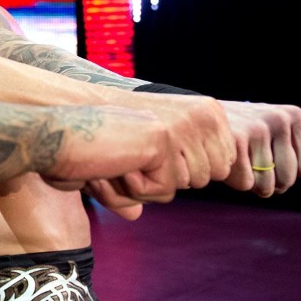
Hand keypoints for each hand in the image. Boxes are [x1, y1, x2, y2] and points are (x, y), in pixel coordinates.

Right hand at [39, 104, 180, 202]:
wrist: (46, 140)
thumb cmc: (59, 157)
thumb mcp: (94, 178)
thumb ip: (118, 192)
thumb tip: (137, 215)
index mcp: (137, 130)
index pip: (150, 177)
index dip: (121, 189)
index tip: (93, 172)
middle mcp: (151, 126)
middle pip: (160, 185)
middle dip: (125, 193)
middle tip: (96, 173)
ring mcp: (158, 132)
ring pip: (164, 191)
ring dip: (126, 194)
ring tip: (101, 170)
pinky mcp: (159, 141)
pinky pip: (164, 190)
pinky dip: (133, 190)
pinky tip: (111, 167)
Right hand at [117, 92, 235, 187]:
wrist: (76, 120)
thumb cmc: (114, 137)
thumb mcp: (159, 147)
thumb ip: (177, 170)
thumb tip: (189, 188)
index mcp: (210, 112)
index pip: (224, 166)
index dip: (187, 170)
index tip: (159, 153)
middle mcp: (204, 114)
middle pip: (211, 176)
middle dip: (175, 177)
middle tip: (143, 158)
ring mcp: (186, 124)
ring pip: (190, 183)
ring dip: (157, 182)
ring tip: (132, 159)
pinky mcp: (165, 139)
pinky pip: (166, 189)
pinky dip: (140, 187)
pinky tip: (122, 164)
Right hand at [217, 100, 300, 196]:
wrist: (197, 113)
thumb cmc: (239, 129)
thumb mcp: (271, 129)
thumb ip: (288, 152)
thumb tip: (283, 185)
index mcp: (294, 116)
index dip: (284, 173)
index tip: (268, 162)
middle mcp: (279, 119)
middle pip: (287, 179)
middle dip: (268, 182)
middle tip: (251, 167)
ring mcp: (257, 128)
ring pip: (266, 185)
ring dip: (250, 183)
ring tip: (239, 163)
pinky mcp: (236, 139)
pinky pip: (246, 184)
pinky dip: (234, 181)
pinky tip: (226, 163)